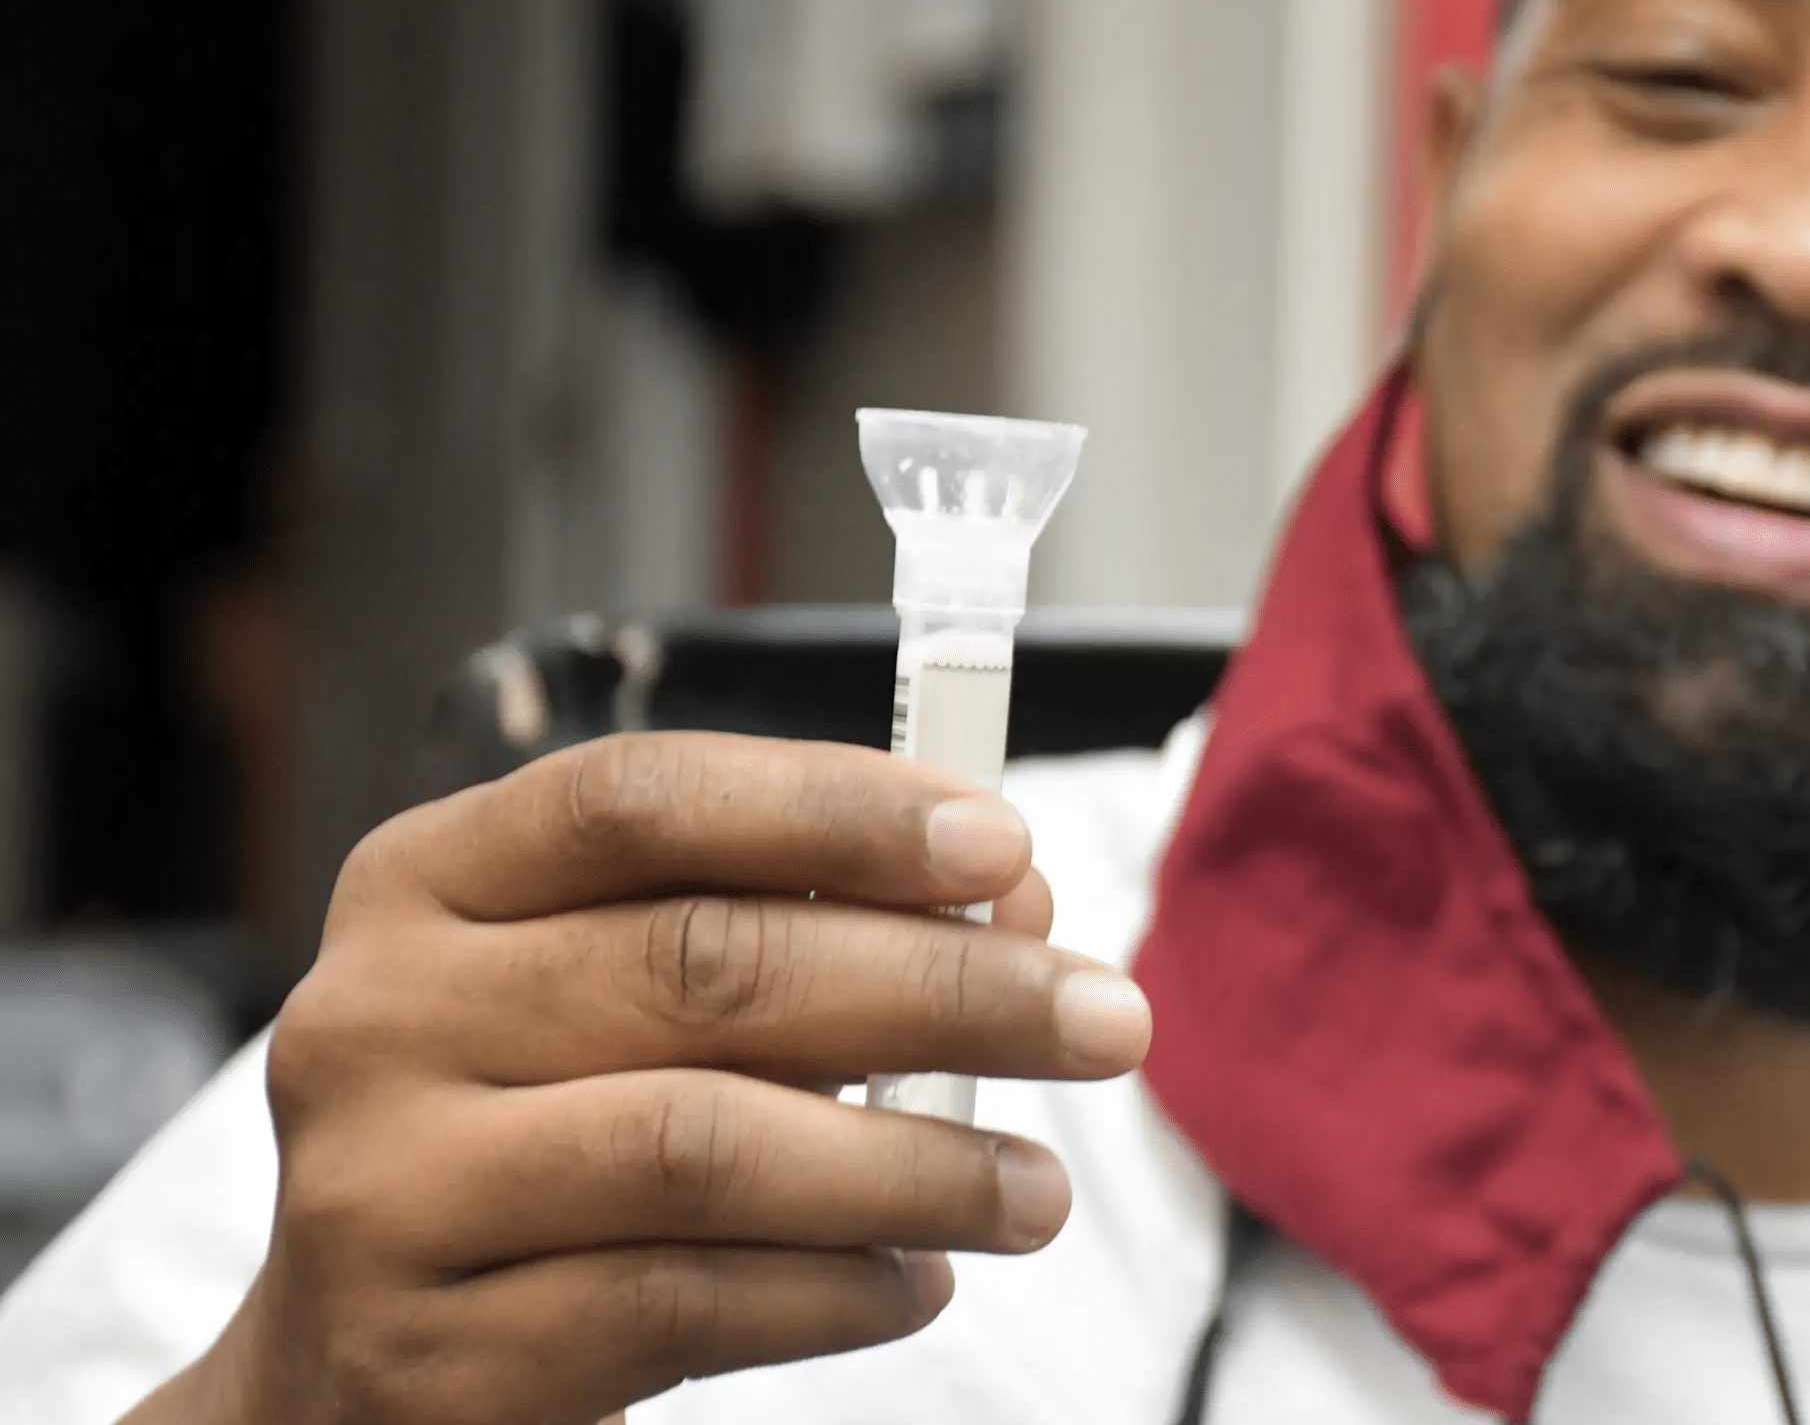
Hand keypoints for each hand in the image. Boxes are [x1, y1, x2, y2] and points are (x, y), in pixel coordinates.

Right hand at [127, 732, 1151, 1424]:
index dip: (836, 809)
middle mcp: (381, 1016)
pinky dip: (834, 1289)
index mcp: (427, 884)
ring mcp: (384, 1190)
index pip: (642, 796)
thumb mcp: (605, 999)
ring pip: (701, 1144)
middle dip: (943, 987)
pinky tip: (919, 1279)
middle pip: (703, 965)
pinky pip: (681, 1303)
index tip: (1005, 844)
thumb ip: (774, 929)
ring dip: (914, 1161)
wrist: (353, 1373)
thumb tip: (1009, 903)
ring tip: (1038, 1185)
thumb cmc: (533, 1138)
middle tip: (1103, 1017)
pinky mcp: (432, 1353)